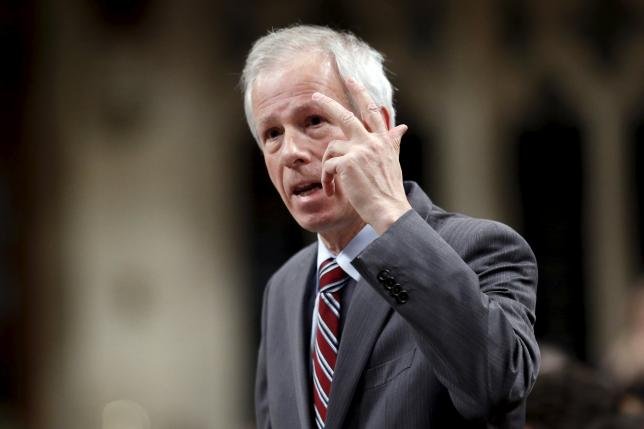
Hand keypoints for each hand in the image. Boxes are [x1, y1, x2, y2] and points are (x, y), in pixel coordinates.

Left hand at [312, 78, 411, 234]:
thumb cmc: (389, 189)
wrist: (388, 209)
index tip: (351, 81)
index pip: (371, 111)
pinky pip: (328, 166)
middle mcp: (372, 142)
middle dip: (328, 103)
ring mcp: (360, 151)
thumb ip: (392, 142)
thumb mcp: (393, 160)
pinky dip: (326, 179)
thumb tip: (402, 127)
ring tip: (330, 183)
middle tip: (314, 95)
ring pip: (332, 148)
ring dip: (327, 166)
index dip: (361, 94)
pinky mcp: (348, 163)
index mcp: (382, 140)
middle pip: (346, 116)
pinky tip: (331, 190)